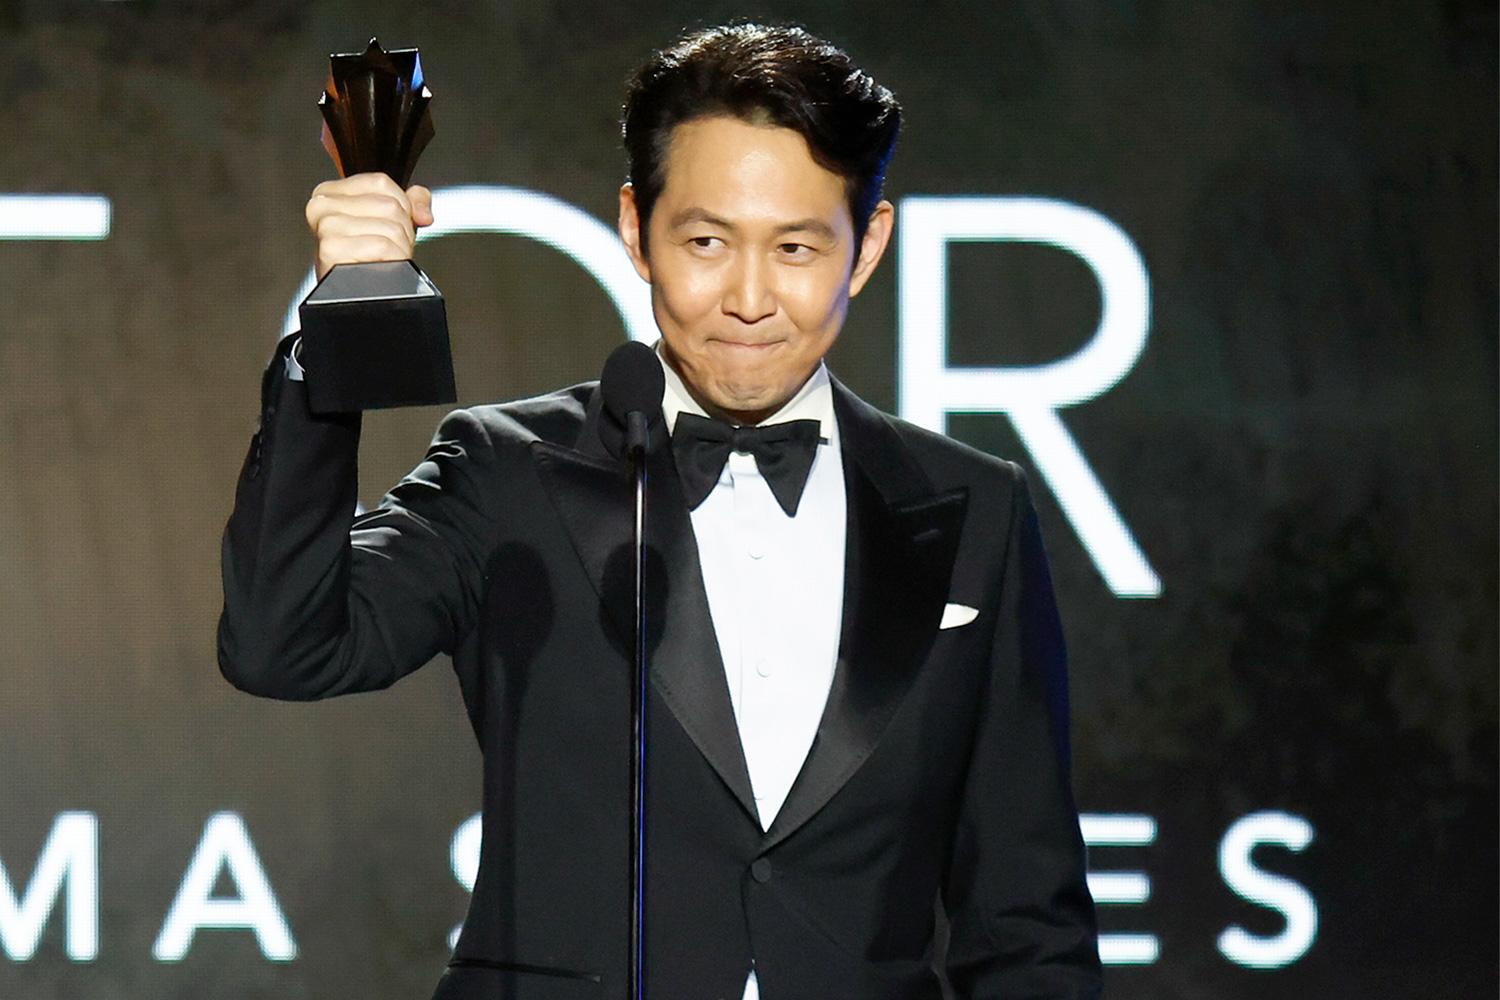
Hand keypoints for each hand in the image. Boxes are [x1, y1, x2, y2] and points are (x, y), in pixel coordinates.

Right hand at [304, 172, 434, 280]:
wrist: (359, 296)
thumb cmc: (370, 258)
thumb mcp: (391, 220)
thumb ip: (413, 200)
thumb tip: (424, 213)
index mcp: (329, 194)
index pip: (380, 182)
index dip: (400, 206)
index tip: (389, 225)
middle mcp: (321, 209)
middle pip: (388, 205)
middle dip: (401, 230)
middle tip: (387, 248)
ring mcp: (324, 230)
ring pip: (389, 226)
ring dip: (399, 247)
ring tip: (383, 259)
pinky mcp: (331, 252)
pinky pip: (382, 245)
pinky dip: (393, 259)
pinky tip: (381, 267)